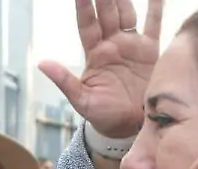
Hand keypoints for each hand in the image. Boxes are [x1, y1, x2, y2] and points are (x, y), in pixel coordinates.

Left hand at [39, 0, 161, 137]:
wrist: (130, 127)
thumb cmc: (103, 116)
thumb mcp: (82, 100)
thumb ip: (64, 81)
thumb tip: (42, 63)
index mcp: (95, 54)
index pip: (87, 23)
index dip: (83, 5)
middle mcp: (112, 44)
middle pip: (106, 12)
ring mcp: (131, 45)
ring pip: (126, 13)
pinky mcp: (150, 51)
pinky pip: (153, 25)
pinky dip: (155, 7)